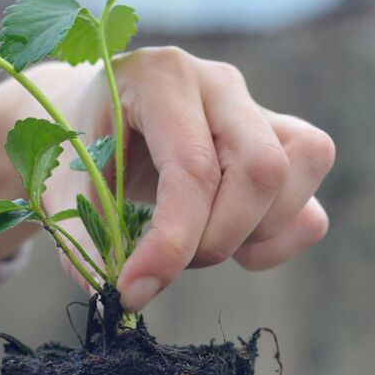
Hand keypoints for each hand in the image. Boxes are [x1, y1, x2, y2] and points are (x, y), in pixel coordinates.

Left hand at [0, 47, 334, 311]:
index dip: (171, 242)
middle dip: (220, 237)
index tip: (133, 290)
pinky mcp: (282, 142)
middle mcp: (218, 83)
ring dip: (254, 233)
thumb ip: (82, 235)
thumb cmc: (81, 146)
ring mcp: (258, 109)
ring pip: (302, 170)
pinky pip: (312, 201)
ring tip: (200, 246)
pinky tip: (237, 245)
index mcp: (160, 78)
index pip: (191, 167)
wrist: (98, 115)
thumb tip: (111, 296)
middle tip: (173, 262)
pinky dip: (280, 239)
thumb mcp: (63, 183)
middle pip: (262, 167)